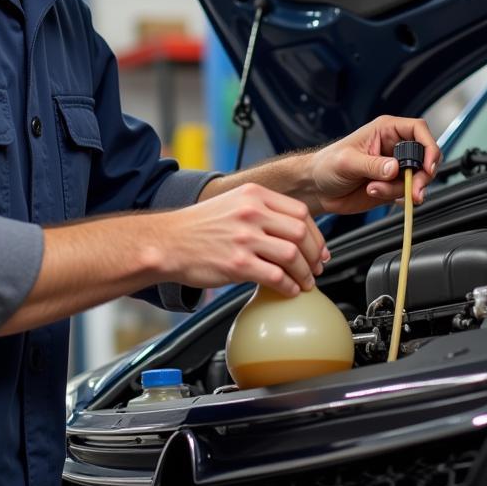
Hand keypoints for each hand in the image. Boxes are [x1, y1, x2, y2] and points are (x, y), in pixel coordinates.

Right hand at [159, 183, 328, 295]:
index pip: (301, 212)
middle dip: (314, 255)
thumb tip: (293, 229)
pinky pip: (276, 277)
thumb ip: (261, 210)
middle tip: (316, 268)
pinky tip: (288, 290)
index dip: (315, 234)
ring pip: (293, 255)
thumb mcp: (233, 203)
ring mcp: (244, 238)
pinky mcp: (237, 264)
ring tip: (304, 282)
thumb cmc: (199, 226)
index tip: (318, 248)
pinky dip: (289, 287)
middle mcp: (251, 212)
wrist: (168, 242)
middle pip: (301, 233)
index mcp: (254, 195)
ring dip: (304, 274)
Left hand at [308, 115, 440, 214]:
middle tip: (412, 190)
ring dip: (403, 190)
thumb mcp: (347, 162)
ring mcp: (395, 169)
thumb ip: (372, 165)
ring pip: (418, 179)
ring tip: (374, 189)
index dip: (428, 145)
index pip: (418, 130)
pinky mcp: (393, 187)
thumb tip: (394, 168)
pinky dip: (401, 199)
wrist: (318, 188)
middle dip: (422, 175)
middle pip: (425, 157)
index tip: (427, 165)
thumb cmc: (327, 164)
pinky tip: (379, 195)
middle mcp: (394, 148)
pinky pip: (409, 193)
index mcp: (385, 130)